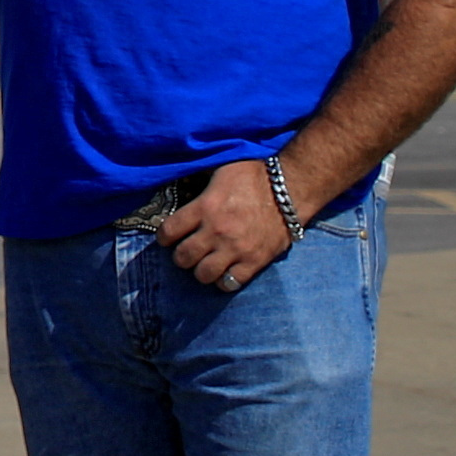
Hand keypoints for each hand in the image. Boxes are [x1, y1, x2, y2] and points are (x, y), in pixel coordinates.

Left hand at [153, 170, 294, 292]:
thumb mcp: (219, 172)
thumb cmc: (254, 175)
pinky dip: (224, 280)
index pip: (168, 232)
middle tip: (187, 251)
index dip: (164, 236)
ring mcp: (236, 249)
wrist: (291, 188)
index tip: (168, 237)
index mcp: (205, 207)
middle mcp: (217, 231)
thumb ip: (199, 184)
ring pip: (203, 274)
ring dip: (200, 270)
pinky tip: (225, 271)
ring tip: (205, 263)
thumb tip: (180, 182)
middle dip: (181, 256)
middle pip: (183, 258)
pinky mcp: (255, 261)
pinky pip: (231, 283)